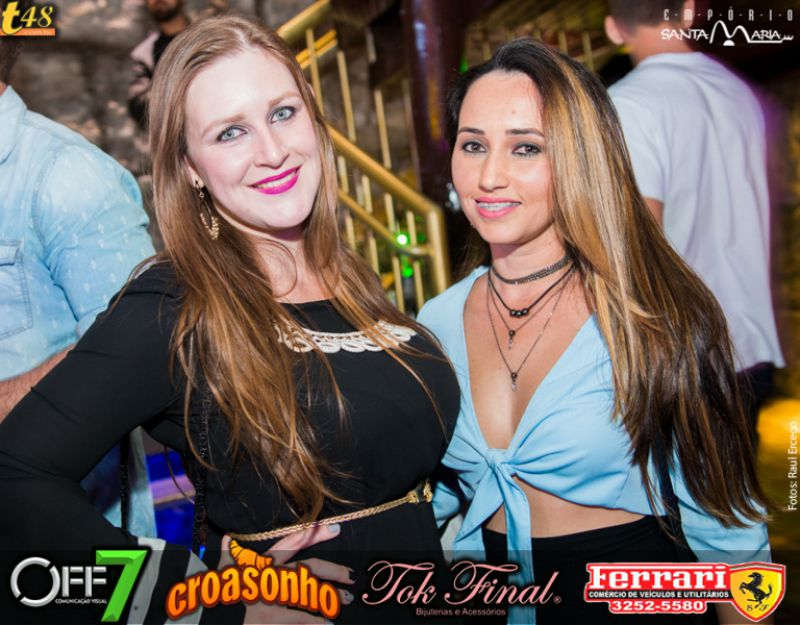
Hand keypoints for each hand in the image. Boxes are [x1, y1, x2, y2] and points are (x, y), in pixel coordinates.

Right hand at [220, 524, 353, 623]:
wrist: (203, 619)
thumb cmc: (214, 597)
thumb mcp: (222, 574)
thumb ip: (229, 555)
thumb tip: (228, 538)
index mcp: (260, 564)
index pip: (292, 543)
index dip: (315, 534)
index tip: (336, 528)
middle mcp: (268, 577)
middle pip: (309, 569)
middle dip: (334, 571)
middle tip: (351, 576)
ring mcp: (270, 599)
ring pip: (310, 594)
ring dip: (331, 598)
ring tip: (346, 600)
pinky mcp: (269, 619)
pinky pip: (301, 619)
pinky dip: (317, 622)